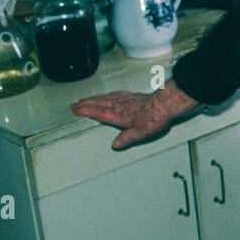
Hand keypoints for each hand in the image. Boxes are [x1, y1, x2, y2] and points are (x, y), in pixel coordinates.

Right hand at [71, 80, 199, 149]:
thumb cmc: (154, 118)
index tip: (75, 110)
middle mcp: (119, 105)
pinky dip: (106, 94)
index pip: (97, 112)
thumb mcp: (139, 133)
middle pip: (98, 103)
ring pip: (104, 97)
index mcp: (118, 115)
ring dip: (93, 98)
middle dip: (85, 103)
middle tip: (74, 104)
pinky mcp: (132, 95)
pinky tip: (107, 95)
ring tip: (85, 99)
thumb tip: (115, 145)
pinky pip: (115, 94)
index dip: (85, 111)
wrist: (164, 104)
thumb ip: (126, 139)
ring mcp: (125, 99)